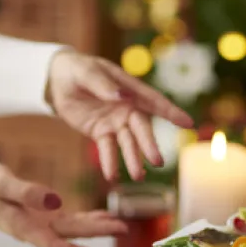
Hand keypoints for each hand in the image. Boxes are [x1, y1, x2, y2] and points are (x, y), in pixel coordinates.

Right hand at [0, 162, 126, 246]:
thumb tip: (56, 201)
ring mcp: (39, 223)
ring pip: (73, 229)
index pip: (53, 245)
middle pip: (70, 235)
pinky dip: (87, 218)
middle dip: (97, 234)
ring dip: (97, 227)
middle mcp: (35, 230)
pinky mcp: (42, 215)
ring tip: (120, 225)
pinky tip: (103, 217)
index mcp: (22, 227)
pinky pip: (69, 219)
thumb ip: (26, 193)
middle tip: (123, 230)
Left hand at [47, 51, 193, 180]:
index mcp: (128, 88)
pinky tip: (112, 176)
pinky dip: (110, 162)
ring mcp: (115, 122)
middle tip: (158, 162)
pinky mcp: (101, 133)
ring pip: (127, 143)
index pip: (153, 100)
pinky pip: (107, 149)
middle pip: (141, 128)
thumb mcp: (85, 72)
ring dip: (133, 159)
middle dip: (149, 145)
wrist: (57, 80)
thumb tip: (122, 97)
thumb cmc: (76, 70)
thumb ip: (103, 84)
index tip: (188, 123)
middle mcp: (126, 107)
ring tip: (138, 177)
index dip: (171, 112)